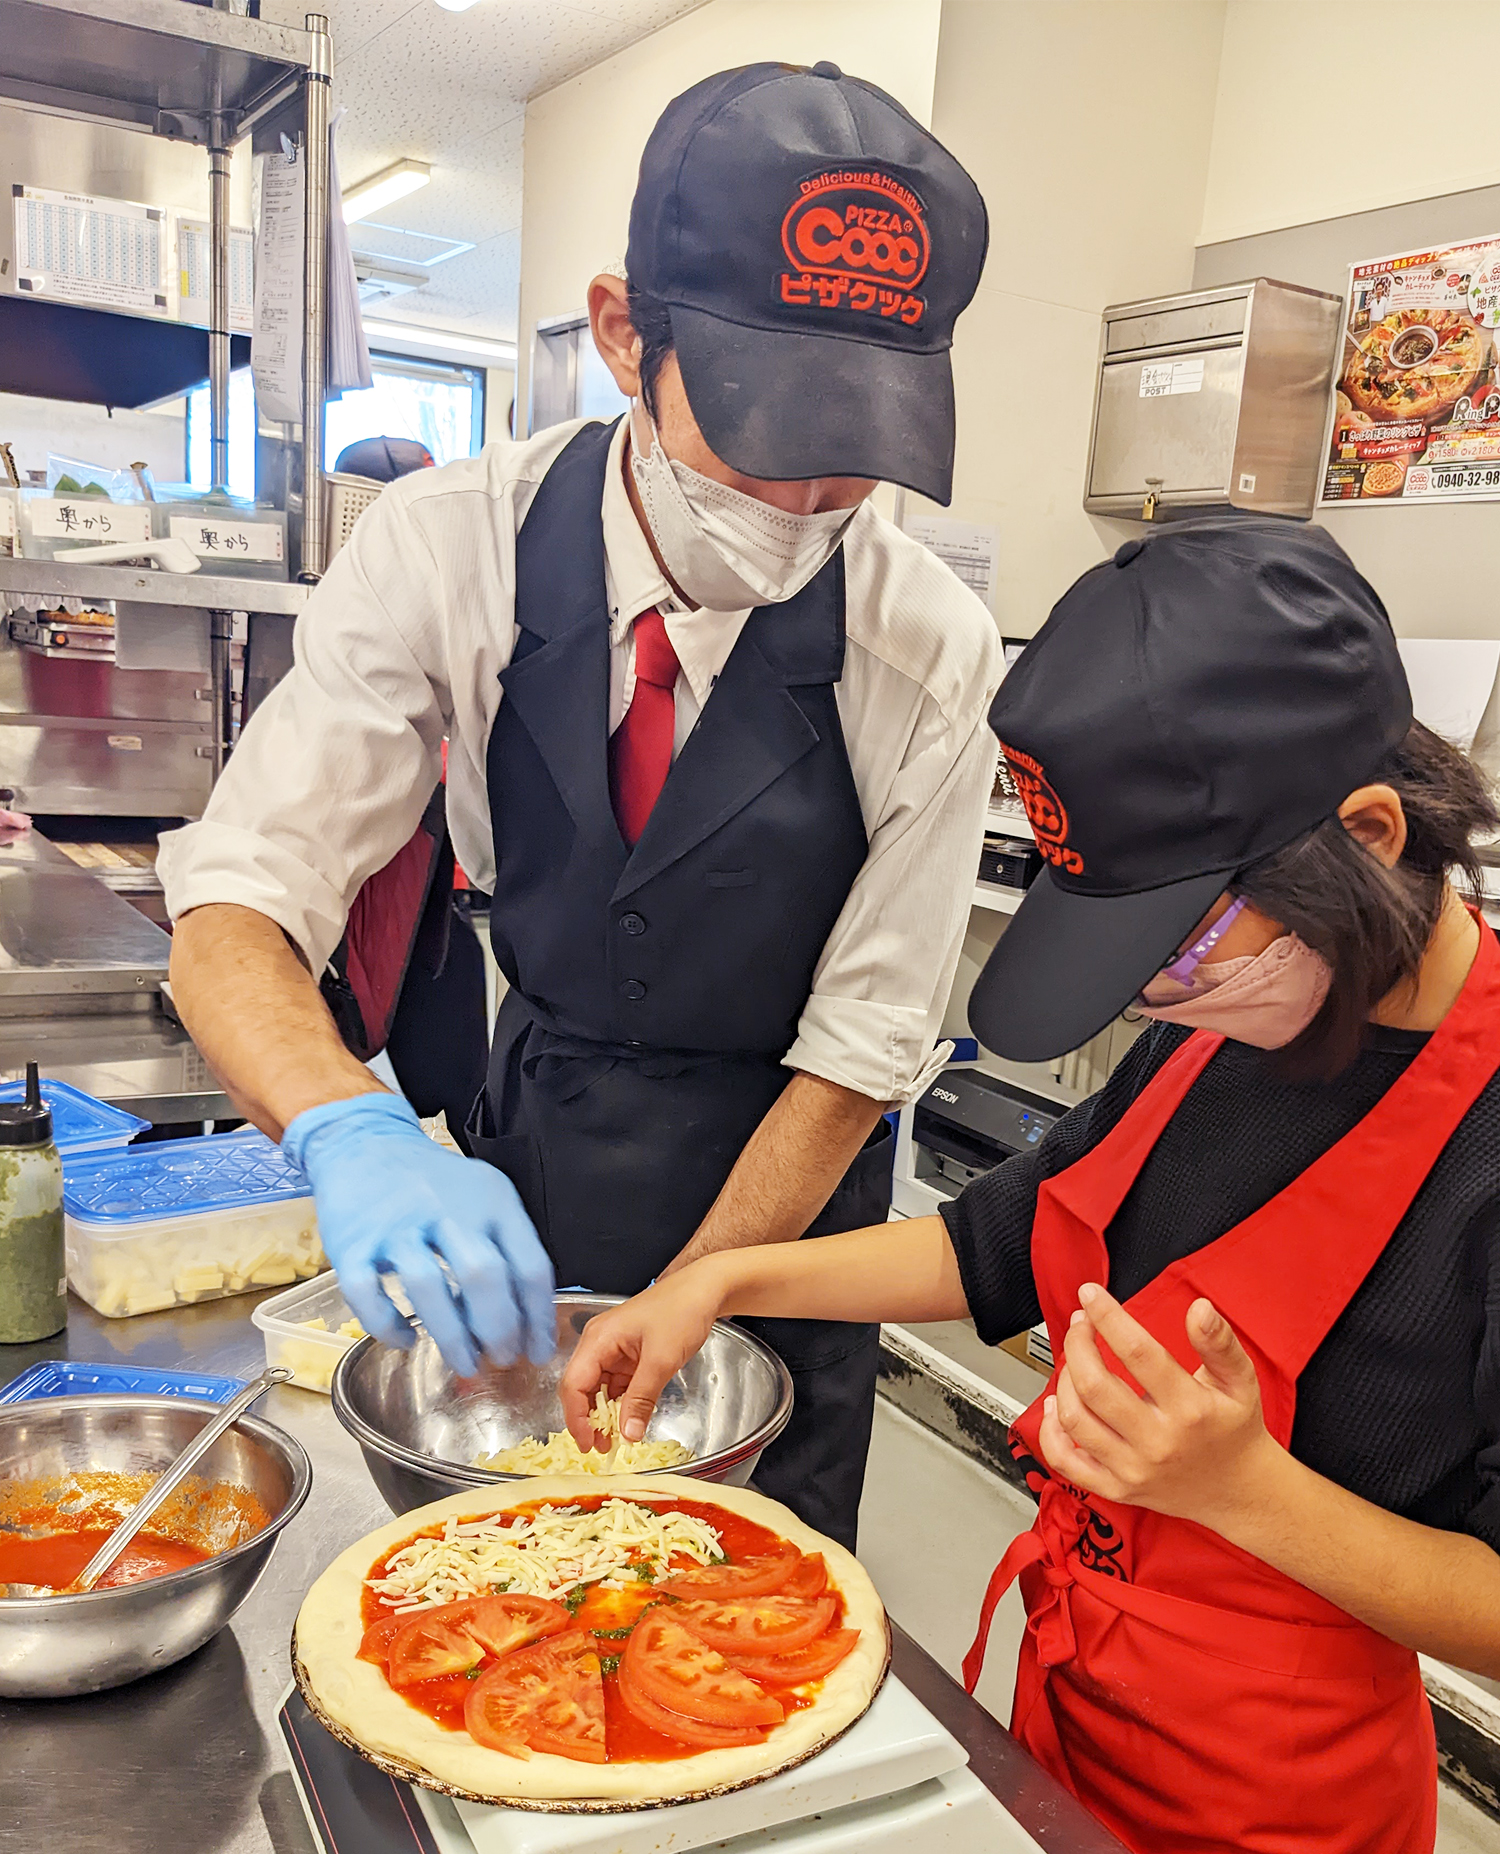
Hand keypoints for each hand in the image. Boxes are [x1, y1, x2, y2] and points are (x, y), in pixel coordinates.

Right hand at [283, 1092, 555, 1377]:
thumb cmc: (435, 1184)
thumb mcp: (484, 1197)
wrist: (366, 1144)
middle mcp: (447, 1209)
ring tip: (465, 1363)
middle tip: (502, 1359)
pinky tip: (405, 1340)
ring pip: (428, 1287)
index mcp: (491, 1200)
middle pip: (483, 1277)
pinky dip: (387, 1325)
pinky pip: (367, 1293)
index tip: (539, 1352)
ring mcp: (396, 1226)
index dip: (538, 1317)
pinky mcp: (352, 1243)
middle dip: (499, 1329)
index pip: (529, 1264)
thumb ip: (506, 1248)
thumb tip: (528, 1322)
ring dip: (452, 1336)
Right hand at [559, 1262, 726, 1450]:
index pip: (573, 1384)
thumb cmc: (681, 1313)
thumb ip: (641, 1398)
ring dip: (604, 1414)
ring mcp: (614, 1348)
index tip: (589, 1444)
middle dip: (587, 1419)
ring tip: (613, 1440)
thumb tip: (627, 1434)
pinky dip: (619, 1402)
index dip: (576, 1418)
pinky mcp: (629, 1354)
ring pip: (598, 1388)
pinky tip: (627, 1420)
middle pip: (581, 1387)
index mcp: (598, 1339)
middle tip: (601, 1447)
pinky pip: (616, 1383)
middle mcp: (599, 1343)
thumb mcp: (661, 1359)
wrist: (705, 1289)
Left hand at [1037, 1281, 1278, 1527]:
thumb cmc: (1235, 1428)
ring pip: (1075, 1420)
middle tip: (1080, 1324)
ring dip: (1064, 1380)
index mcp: (1190, 1409)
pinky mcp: (1117, 1489)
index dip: (1107, 1316)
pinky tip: (1056, 1405)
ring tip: (1075, 1360)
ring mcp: (1134, 1469)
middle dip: (1077, 1343)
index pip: (1138, 1352)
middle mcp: (1157, 1441)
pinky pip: (1067, 1463)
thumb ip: (1219, 1341)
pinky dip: (1050, 1432)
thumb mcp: (1240, 1380)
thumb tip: (1200, 1308)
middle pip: (1094, 1385)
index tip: (1090, 1294)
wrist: (1240, 1491)